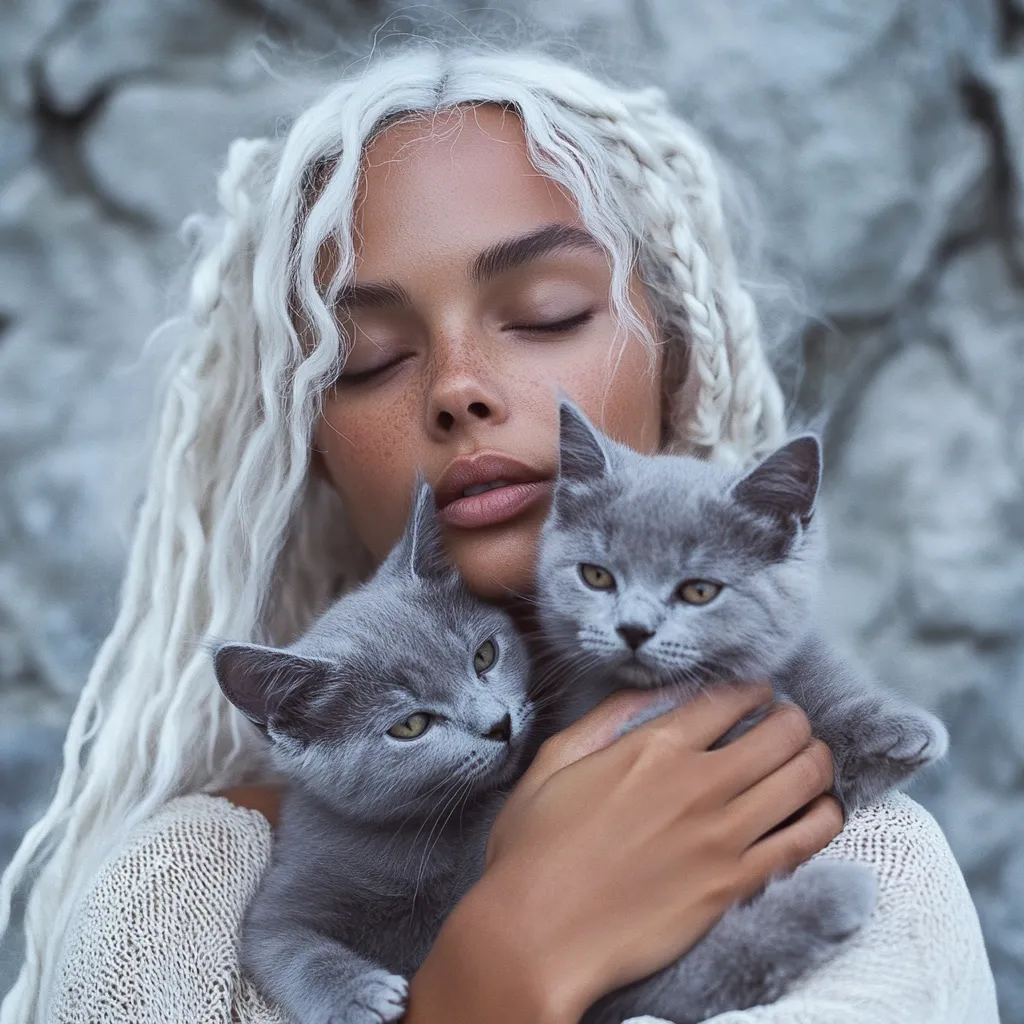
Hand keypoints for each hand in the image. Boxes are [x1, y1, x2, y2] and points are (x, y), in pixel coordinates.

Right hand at [470, 684, 841, 1018]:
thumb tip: (652, 693)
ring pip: (802, 778)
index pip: (727, 700)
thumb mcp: (554, 761)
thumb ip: (606, 718)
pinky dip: (825, 816)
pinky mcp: (735, 885)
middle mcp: (696, 784)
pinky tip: (822, 810)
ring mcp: (721, 836)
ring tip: (811, 758)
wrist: (537, 936)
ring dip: (816, 759)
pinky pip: (805, 840)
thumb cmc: (534, 850)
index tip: (760, 693)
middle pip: (779, 732)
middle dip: (793, 719)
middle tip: (790, 723)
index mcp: (651, 748)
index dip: (752, 690)